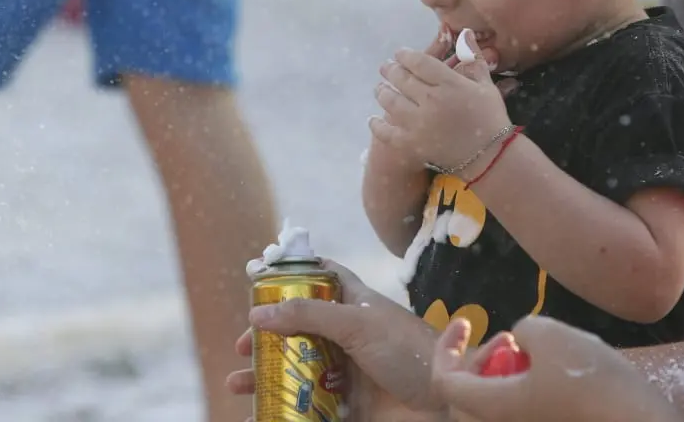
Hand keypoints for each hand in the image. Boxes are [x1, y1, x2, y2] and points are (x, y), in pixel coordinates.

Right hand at [228, 261, 444, 413]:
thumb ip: (309, 315)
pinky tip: (260, 415)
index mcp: (355, 306)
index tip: (258, 279)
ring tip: (238, 384)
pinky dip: (282, 412)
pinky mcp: (348, 407)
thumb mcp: (358, 323)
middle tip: (241, 348)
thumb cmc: (409, 352)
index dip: (294, 276)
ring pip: (298, 371)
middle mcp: (348, 337)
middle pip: (299, 331)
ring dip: (267, 377)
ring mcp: (347, 373)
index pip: (323, 279)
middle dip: (267, 339)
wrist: (445, 404)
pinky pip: (308, 410)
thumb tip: (258, 312)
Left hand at [372, 31, 512, 173]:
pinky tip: (373, 119)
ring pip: (390, 102)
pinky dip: (377, 124)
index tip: (399, 53)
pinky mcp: (412, 144)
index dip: (405, 55)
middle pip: (402, 79)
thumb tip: (464, 32)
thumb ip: (473, 57)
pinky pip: (387, 132)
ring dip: (382, 92)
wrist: (490, 157)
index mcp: (449, 84)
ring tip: (379, 88)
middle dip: (390, 70)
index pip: (418, 62)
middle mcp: (430, 101)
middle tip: (385, 67)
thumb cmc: (490, 117)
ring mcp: (418, 124)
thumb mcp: (485, 84)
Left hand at [430, 317, 681, 421]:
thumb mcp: (550, 333)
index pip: (445, 382)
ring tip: (536, 349)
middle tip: (507, 340)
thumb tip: (524, 340)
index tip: (465, 321)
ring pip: (497, 406)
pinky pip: (523, 412)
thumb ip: (524, 329)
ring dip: (505, 373)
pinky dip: (527, 387)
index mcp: (492, 409)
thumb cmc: (591, 380)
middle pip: (467, 398)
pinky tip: (558, 368)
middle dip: (480, 361)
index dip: (447, 347)